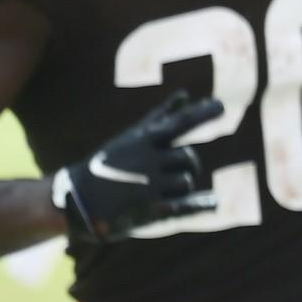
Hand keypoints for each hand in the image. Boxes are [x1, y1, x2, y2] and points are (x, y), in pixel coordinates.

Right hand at [53, 92, 222, 242]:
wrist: (79, 198)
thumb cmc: (110, 164)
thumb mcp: (134, 136)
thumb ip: (162, 116)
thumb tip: (185, 93)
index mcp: (142, 141)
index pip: (178, 124)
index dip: (201, 115)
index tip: (221, 107)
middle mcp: (146, 160)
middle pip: (188, 157)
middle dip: (188, 164)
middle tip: (172, 171)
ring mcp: (148, 184)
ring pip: (186, 182)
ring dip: (180, 187)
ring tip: (155, 190)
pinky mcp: (149, 209)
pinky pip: (185, 205)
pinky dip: (201, 204)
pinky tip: (214, 202)